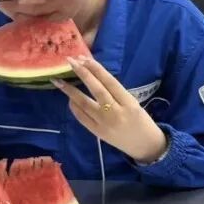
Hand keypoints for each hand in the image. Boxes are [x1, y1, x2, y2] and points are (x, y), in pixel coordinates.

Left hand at [53, 57, 168, 163]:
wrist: (145, 145)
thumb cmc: (141, 121)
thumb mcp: (134, 104)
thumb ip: (117, 93)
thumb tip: (94, 76)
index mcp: (129, 103)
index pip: (110, 82)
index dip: (97, 69)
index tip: (85, 58)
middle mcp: (116, 113)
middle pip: (97, 90)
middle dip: (83, 74)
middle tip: (71, 61)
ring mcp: (105, 124)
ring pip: (85, 104)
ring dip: (70, 91)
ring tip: (59, 81)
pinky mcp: (97, 133)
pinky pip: (82, 117)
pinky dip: (74, 107)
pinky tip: (69, 99)